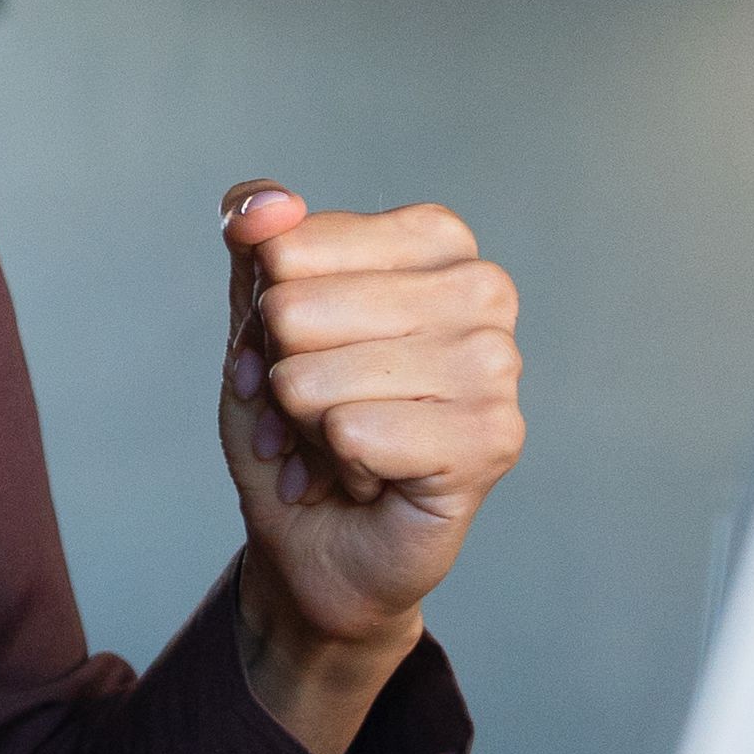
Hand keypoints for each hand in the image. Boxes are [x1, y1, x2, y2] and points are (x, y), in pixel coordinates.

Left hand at [216, 180, 522, 753]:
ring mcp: (498, 365)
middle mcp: (484, 290)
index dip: (266, 311)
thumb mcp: (259, 325)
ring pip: (317, 378)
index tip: (294, 352)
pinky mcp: (493, 440)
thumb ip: (255, 245)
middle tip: (317, 414)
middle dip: (282, 377)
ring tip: (343, 447)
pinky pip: (353, 433)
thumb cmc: (299, 428)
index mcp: (436, 242)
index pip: (291, 246)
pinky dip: (337, 468)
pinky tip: (370, 480)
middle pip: (296, 311)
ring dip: (306, 429)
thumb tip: (263, 206)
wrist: (318, 546)